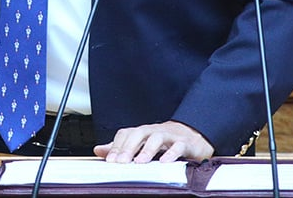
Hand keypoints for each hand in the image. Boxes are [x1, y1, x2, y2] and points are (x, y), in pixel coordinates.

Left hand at [94, 121, 213, 163]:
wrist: (194, 135)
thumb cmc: (165, 140)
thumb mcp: (141, 143)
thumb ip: (121, 147)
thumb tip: (99, 150)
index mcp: (143, 132)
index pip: (126, 134)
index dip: (117, 146)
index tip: (110, 160)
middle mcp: (154, 131)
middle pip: (139, 133)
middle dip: (128, 147)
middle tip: (121, 162)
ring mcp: (170, 136)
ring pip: (157, 137)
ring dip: (147, 149)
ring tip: (139, 162)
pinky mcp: (185, 143)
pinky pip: (178, 146)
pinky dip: (171, 153)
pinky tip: (164, 162)